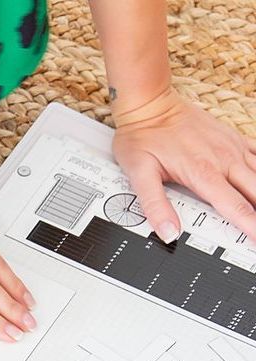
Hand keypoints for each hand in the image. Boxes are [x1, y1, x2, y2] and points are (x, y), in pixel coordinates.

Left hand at [112, 88, 255, 242]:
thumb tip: (168, 233)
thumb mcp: (139, 175)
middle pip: (255, 192)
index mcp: (204, 173)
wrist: (150, 104)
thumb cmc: (142, 138)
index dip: (251, 228)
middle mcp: (223, 159)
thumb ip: (155, 206)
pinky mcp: (232, 137)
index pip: (235, 208)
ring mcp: (231, 147)